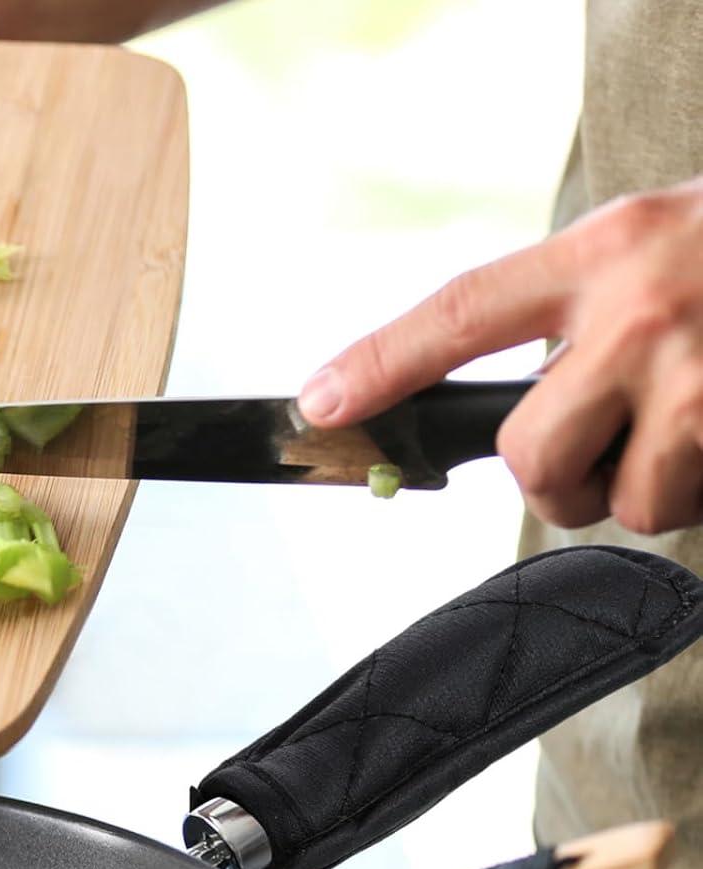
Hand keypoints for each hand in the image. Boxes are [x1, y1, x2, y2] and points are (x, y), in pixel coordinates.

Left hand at [296, 180, 702, 534]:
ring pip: (622, 501)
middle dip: (552, 480)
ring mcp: (702, 374)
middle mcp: (644, 309)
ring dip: (648, 489)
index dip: (381, 364)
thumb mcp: (650, 249)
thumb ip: (574, 315)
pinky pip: (690, 506)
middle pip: (530, 455)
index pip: (462, 313)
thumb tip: (507, 418)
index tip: (317, 405)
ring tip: (694, 427)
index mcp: (607, 252)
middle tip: (595, 454)